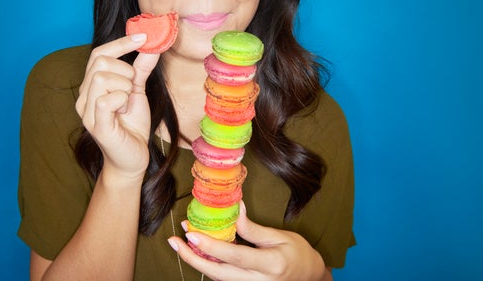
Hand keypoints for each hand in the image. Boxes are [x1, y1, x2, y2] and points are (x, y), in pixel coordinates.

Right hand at [75, 34, 159, 180]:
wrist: (133, 158)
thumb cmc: (132, 126)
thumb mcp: (138, 91)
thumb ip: (141, 69)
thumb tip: (151, 45)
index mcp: (91, 86)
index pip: (98, 53)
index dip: (120, 43)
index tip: (143, 37)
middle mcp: (84, 96)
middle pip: (99, 62)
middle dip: (124, 70)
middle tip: (132, 88)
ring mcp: (86, 111)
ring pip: (101, 78)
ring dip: (123, 86)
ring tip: (126, 103)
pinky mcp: (95, 125)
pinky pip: (105, 99)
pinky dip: (121, 100)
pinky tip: (123, 111)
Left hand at [169, 202, 328, 280]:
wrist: (308, 277)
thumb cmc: (297, 253)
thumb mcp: (279, 236)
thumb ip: (253, 228)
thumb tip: (235, 208)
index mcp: (270, 264)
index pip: (235, 256)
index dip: (211, 246)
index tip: (191, 234)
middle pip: (219, 273)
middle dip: (193, 258)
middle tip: (174, 242)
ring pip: (218, 279)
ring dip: (197, 261)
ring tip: (180, 243)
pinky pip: (223, 280)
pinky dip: (208, 266)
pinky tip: (196, 252)